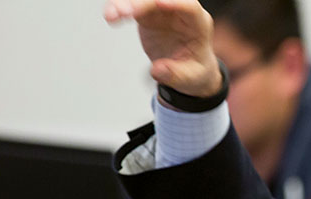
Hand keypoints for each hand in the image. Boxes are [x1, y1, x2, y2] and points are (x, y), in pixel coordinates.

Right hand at [103, 0, 221, 96]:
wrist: (188, 70)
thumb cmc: (195, 71)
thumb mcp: (191, 79)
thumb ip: (175, 75)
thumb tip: (157, 70)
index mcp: (198, 24)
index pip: (189, 7)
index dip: (175, 2)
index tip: (159, 2)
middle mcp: (180, 13)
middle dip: (143, 3)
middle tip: (127, 12)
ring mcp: (163, 11)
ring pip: (144, 0)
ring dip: (127, 4)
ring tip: (112, 15)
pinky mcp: (148, 15)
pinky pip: (132, 7)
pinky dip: (120, 9)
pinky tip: (111, 16)